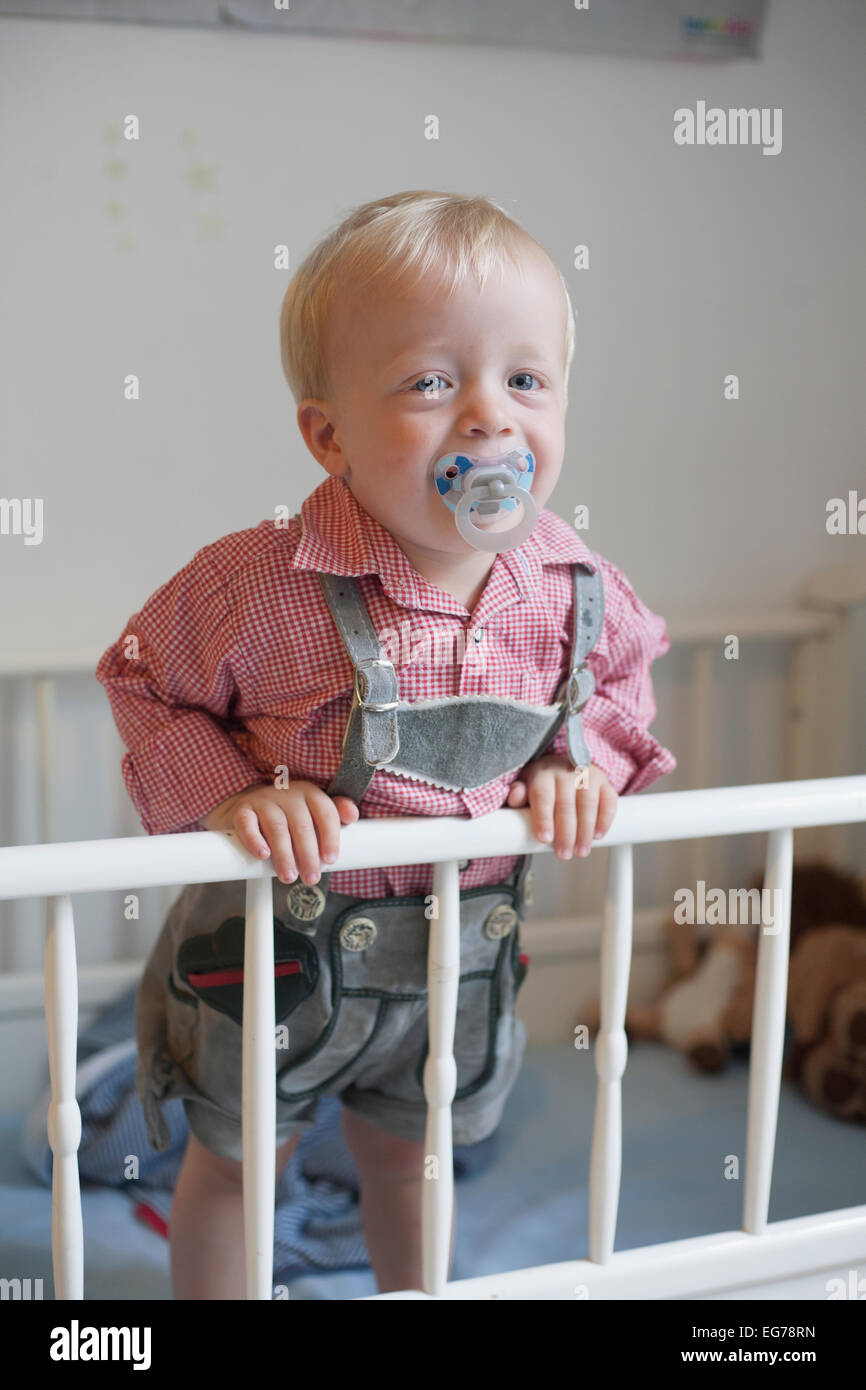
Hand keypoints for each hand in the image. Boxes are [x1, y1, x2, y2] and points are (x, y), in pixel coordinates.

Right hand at [199, 780, 358, 884]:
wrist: (248, 810)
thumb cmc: (287, 818)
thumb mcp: (313, 814)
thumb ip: (335, 816)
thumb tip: (352, 815)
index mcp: (310, 794)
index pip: (325, 812)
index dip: (330, 837)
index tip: (331, 860)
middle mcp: (288, 794)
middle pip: (301, 824)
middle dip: (308, 854)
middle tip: (311, 877)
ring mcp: (263, 800)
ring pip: (276, 826)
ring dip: (284, 854)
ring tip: (288, 876)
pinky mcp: (242, 811)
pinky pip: (247, 824)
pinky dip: (254, 840)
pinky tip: (262, 854)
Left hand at [505, 757, 617, 858]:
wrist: (564, 769)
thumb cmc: (543, 785)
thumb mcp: (525, 787)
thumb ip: (518, 795)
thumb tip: (515, 797)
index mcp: (543, 773)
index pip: (543, 795)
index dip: (544, 818)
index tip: (544, 839)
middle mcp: (566, 771)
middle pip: (566, 803)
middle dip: (566, 832)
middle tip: (563, 854)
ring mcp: (588, 775)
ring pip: (588, 803)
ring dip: (585, 830)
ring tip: (580, 851)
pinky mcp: (605, 783)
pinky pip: (609, 801)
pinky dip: (605, 819)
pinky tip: (598, 836)